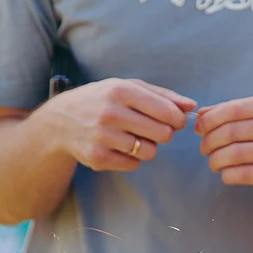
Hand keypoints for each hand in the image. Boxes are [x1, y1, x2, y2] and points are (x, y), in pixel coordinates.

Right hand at [43, 78, 194, 171]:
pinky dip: (132, 158)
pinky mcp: (97, 157)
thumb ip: (163, 95)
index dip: (178, 120)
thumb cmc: (102, 100)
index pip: (168, 112)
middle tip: (153, 130)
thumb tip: (191, 106)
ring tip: (134, 138)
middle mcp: (110, 112)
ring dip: (148, 147)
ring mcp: (102, 136)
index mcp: (121, 90)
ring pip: (150, 152)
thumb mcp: (128, 87)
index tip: (174, 121)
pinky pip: (134, 164)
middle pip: (163, 134)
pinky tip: (120, 147)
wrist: (61, 120)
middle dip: (164, 134)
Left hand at [195, 95, 252, 197]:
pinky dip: (228, 175)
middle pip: (232, 132)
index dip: (210, 119)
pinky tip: (226, 174)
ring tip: (213, 163)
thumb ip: (238, 113)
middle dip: (210, 141)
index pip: (234, 109)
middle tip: (204, 149)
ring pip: (235, 154)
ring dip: (216, 160)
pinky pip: (244, 174)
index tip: (199, 128)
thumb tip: (202, 115)